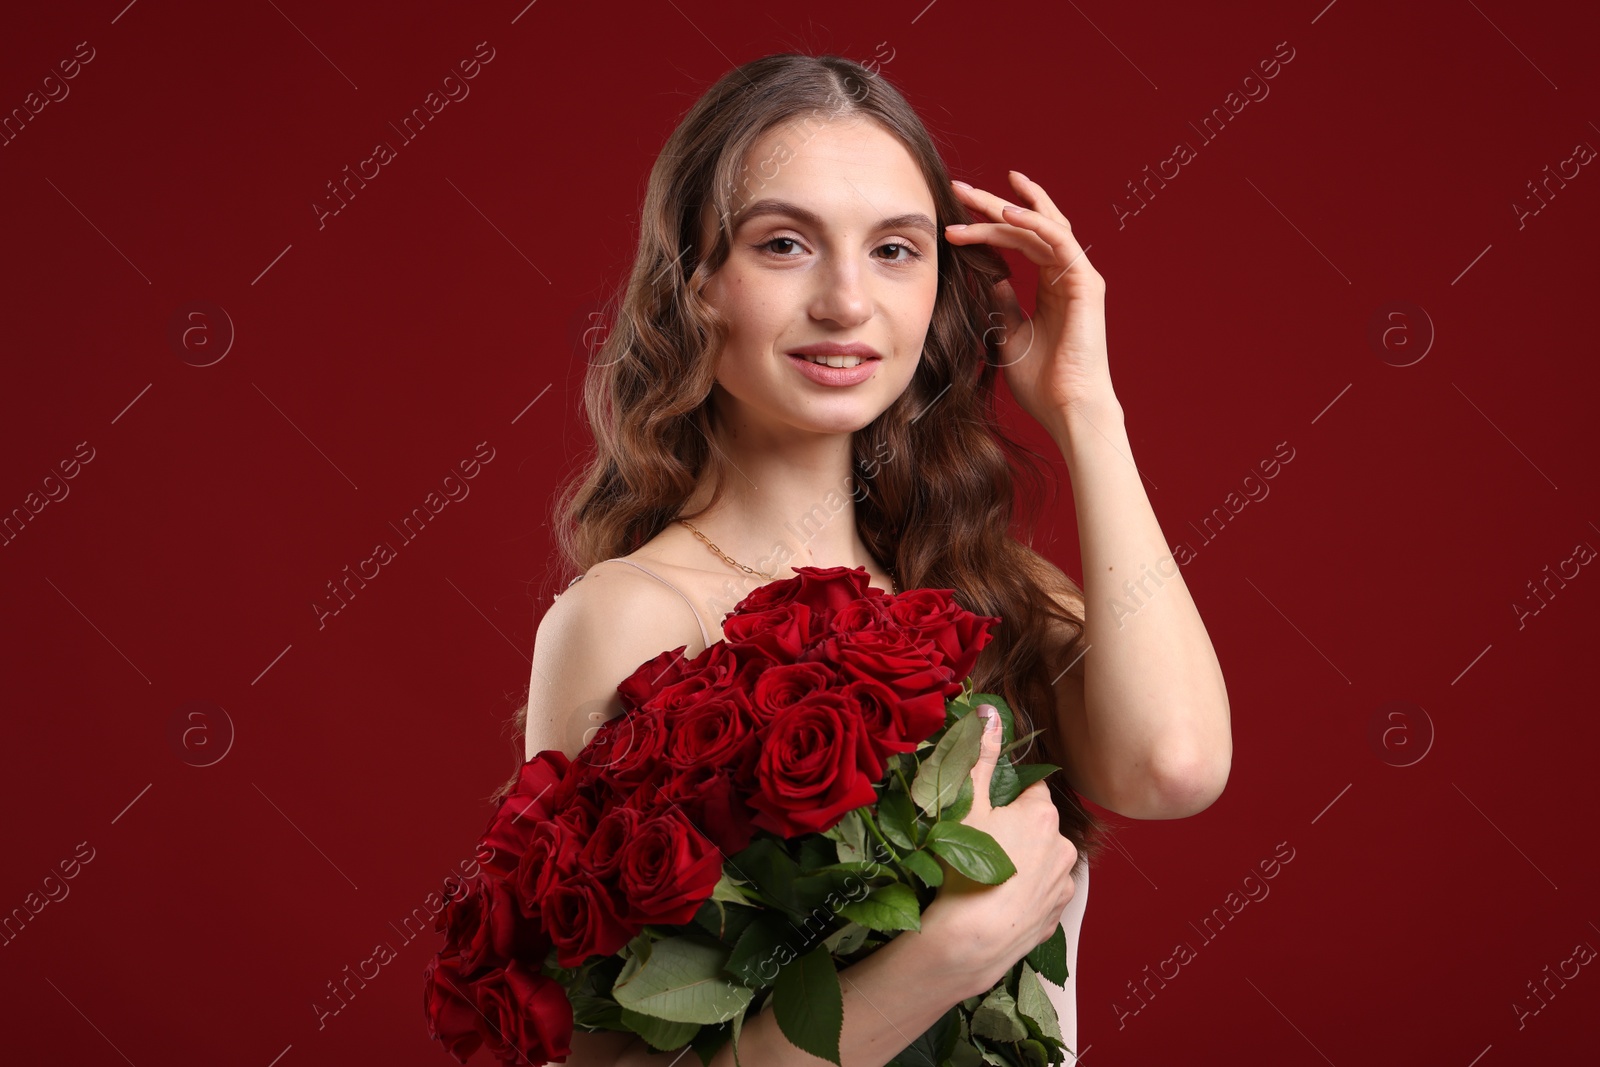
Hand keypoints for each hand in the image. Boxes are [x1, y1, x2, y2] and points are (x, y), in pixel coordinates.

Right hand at [923, 704, 1078, 998]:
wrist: (970, 941)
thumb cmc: (964, 868)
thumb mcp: (965, 803)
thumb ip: (979, 755)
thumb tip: (990, 711)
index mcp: (1043, 814)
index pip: (1030, 785)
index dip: (1005, 792)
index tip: (985, 805)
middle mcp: (1063, 845)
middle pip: (1038, 823)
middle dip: (1014, 826)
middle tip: (978, 839)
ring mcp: (1062, 884)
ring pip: (1042, 857)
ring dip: (1022, 859)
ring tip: (986, 874)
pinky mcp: (1055, 916)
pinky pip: (1041, 891)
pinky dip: (1024, 891)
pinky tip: (997, 898)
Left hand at [946, 172, 1116, 438]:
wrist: (1067, 408)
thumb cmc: (1042, 383)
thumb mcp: (1010, 335)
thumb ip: (1002, 304)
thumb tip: (990, 278)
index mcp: (1052, 286)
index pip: (1020, 242)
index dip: (989, 224)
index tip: (956, 212)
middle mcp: (1068, 275)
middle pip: (1028, 227)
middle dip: (991, 206)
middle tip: (958, 188)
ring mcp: (1079, 276)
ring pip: (1039, 227)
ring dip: (1003, 210)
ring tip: (970, 197)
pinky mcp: (1085, 283)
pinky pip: (1058, 241)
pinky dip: (1032, 223)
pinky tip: (1005, 214)